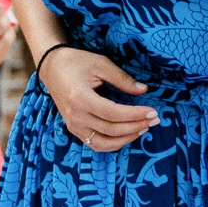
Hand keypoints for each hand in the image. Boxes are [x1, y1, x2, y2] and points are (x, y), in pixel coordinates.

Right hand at [41, 46, 158, 152]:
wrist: (52, 68)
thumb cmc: (76, 62)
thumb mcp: (100, 64)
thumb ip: (122, 79)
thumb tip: (144, 90)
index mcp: (80, 98)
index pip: (113, 114)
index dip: (135, 115)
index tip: (153, 112)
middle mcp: (76, 116)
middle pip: (111, 129)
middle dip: (136, 126)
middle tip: (155, 119)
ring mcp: (73, 126)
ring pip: (104, 143)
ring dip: (127, 139)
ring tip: (144, 128)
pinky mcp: (74, 130)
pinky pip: (96, 144)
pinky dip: (113, 144)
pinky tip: (128, 135)